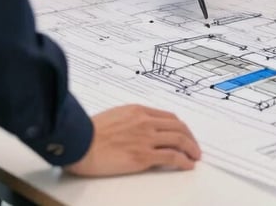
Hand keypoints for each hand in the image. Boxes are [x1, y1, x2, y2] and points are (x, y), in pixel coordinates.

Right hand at [65, 105, 200, 175]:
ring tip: (195, 156)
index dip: (180, 127)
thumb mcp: (115, 116)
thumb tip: (140, 131)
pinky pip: (171, 157)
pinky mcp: (143, 156)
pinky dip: (183, 161)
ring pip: (179, 140)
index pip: (168, 117)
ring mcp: (146, 138)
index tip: (184, 134)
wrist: (80, 142)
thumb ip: (131, 121)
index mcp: (138, 110)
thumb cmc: (89, 132)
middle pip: (178, 127)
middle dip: (190, 137)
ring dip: (191, 148)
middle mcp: (146, 122)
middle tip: (194, 147)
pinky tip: (187, 165)